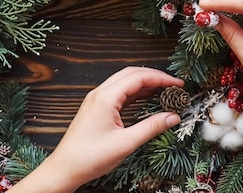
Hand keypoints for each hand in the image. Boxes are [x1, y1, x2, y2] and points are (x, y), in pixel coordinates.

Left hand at [10, 67, 182, 191]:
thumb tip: (173, 117)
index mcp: (106, 97)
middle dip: (155, 77)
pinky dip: (135, 93)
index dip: (161, 78)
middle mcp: (100, 94)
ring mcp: (97, 100)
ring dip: (145, 83)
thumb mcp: (126, 143)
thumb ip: (151, 127)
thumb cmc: (89, 157)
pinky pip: (119, 93)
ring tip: (164, 91)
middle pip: (132, 74)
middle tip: (173, 85)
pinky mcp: (97, 108)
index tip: (178, 84)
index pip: (139, 77)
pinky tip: (146, 99)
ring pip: (125, 82)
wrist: (64, 169)